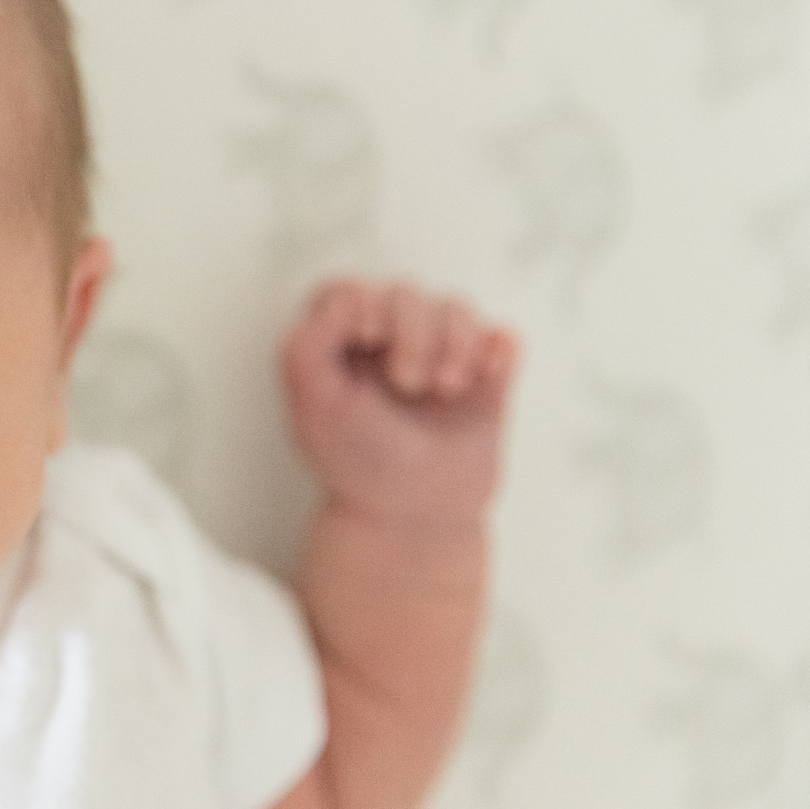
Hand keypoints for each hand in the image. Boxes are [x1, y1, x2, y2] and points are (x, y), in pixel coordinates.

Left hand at [281, 277, 517, 533]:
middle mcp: (388, 342)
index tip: (368, 340)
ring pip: (455, 308)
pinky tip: (486, 376)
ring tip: (446, 389)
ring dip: (455, 342)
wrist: (413, 517)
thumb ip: (307, 347)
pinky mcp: (485, 375)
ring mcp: (439, 355)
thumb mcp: (314, 407)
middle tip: (408, 384)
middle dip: (412, 332)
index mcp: (339, 346)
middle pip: (404, 294)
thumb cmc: (356, 461)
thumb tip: (347, 300)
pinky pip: (502, 336)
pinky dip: (498, 348)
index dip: (363, 303)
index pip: (348, 290)